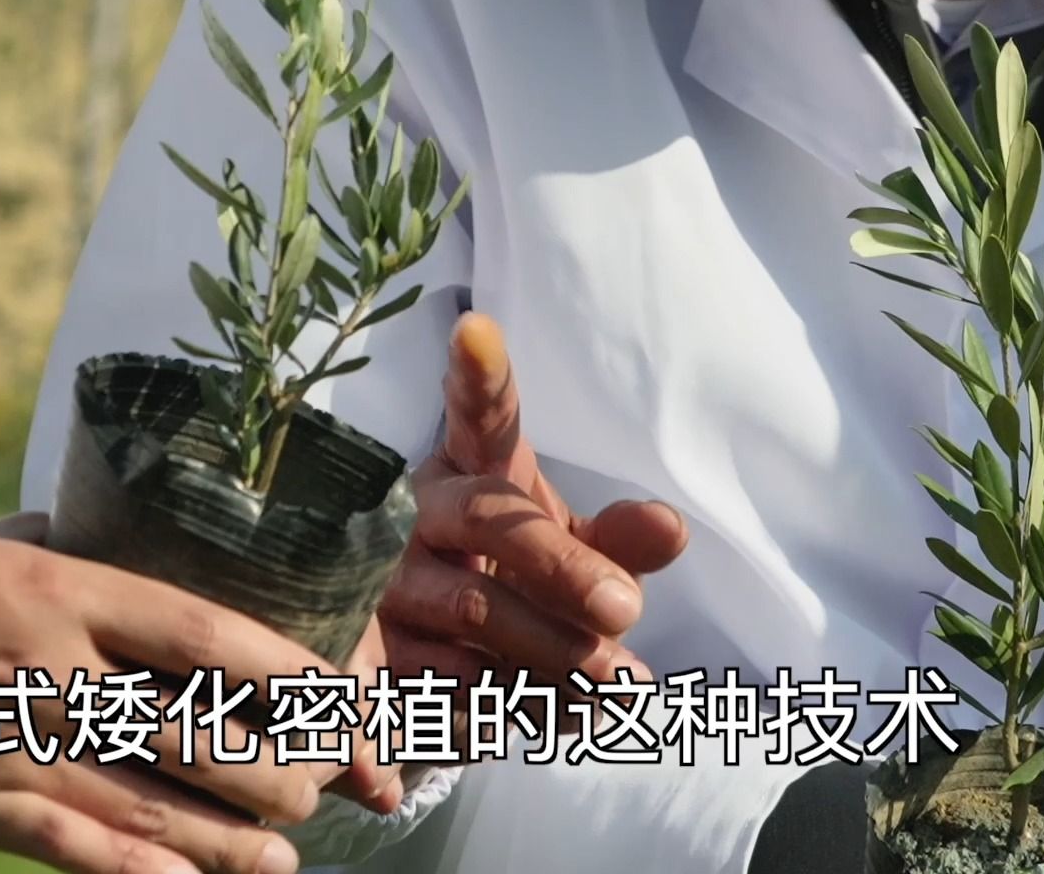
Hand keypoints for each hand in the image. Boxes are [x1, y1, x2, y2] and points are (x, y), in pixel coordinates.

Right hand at [0, 504, 398, 873]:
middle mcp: (46, 671)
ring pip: (148, 806)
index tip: (338, 691)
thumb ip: (37, 546)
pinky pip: (71, 849)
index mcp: (50, 585)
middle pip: (195, 733)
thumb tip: (87, 537)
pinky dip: (137, 873)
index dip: (283, 668)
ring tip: (286, 850)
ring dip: (227, 835)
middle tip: (323, 781)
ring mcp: (8, 747)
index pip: (200, 630)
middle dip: (275, 767)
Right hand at [376, 312, 688, 687]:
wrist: (427, 674)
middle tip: (627, 609)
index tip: (477, 330)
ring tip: (621, 685)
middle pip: (485, 519)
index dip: (478, 376)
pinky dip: (514, 703)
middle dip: (561, 565)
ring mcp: (384, 583)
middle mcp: (416, 515)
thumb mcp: (570, 558)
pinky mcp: (372, 659)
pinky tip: (563, 713)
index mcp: (469, 469)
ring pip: (471, 608)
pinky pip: (446, 681)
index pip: (479, 415)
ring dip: (555, 653)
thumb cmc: (512, 587)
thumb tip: (671, 527)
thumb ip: (618, 544)